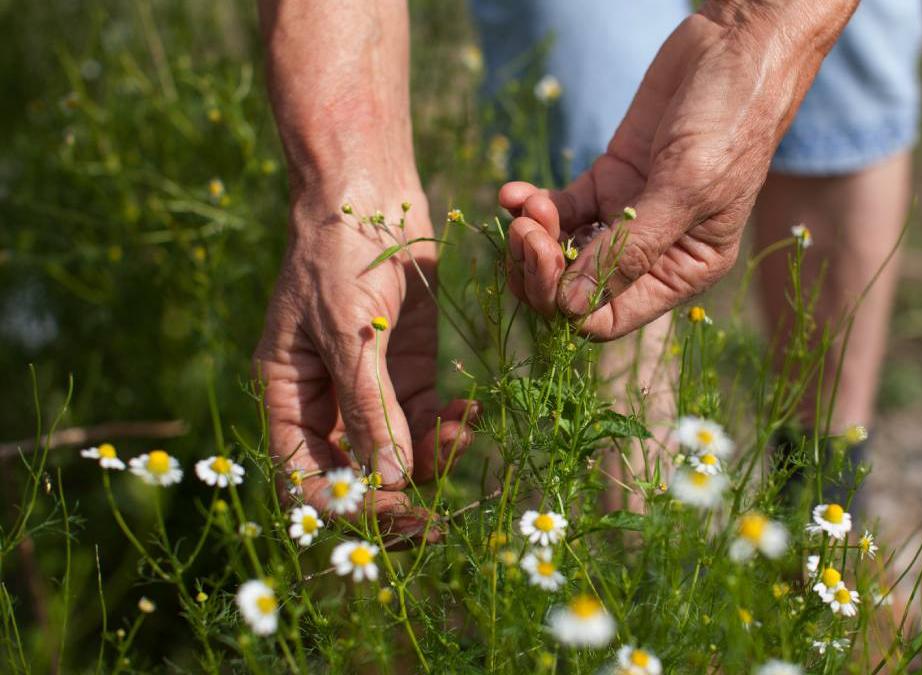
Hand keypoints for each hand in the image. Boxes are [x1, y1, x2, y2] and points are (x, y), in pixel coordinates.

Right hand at [254, 193, 476, 538]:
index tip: (394, 516)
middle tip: (439, 521)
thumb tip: (389, 482)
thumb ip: (368, 406)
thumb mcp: (349, 332)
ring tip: (463, 432)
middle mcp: (326, 404)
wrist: (370, 193)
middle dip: (395, 499)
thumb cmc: (338, 255)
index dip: (346, 509)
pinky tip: (470, 412)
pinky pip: (426, 420)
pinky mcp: (408, 371)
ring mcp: (369, 389)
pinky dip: (449, 426)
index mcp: (288, 398)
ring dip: (432, 458)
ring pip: (399, 454)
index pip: (306, 479)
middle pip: (356, 477)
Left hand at [500, 1, 854, 338]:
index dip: (567, 302)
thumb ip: (631, 249)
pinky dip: (531, 204)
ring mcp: (626, 217)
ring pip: (560, 252)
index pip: (608, 317)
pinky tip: (514, 191)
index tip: (546, 258)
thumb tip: (571, 305)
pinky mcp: (607, 180)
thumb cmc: (730, 123)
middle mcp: (653, 254)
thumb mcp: (685, 188)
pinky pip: (559, 209)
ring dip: (533, 236)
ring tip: (524, 206)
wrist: (736, 51)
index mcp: (681, 272)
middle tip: (526, 231)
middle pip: (575, 290)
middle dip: (541, 269)